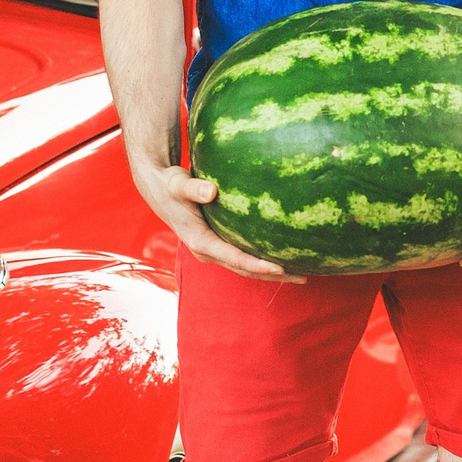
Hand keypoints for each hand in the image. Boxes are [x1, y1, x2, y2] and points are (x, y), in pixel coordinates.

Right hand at [131, 155, 287, 278]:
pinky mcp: (217, 244)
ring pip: (245, 267)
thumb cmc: (170, 185)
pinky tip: (283, 255)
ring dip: (271, 272)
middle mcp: (207, 251)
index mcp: (200, 242)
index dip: (258, 265)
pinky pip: (243, 256)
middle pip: (245, 270)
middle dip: (273, 275)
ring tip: (301, 272)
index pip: (234, 258)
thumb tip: (211, 191)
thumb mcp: (178, 184)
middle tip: (302, 276)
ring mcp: (213, 250)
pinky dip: (262, 260)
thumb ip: (192, 188)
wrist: (159, 190)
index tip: (280, 268)